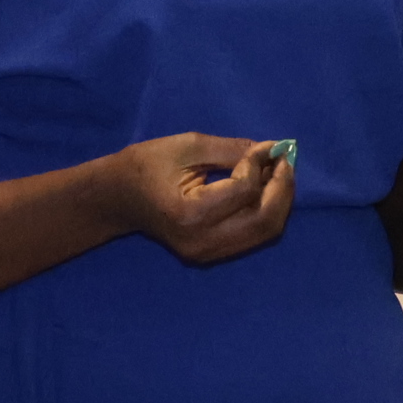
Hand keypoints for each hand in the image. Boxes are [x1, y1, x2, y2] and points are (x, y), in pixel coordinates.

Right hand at [104, 133, 295, 264]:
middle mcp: (203, 241)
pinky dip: (266, 212)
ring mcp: (208, 254)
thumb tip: (273, 150)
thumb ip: (233, 150)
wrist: (117, 199)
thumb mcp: (188, 146)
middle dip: (283, 187)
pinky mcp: (212, 255)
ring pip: (265, 232)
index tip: (268, 146)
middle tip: (285, 160)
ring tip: (278, 172)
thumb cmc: (146, 166)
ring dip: (279, 201)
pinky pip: (253, 236)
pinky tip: (265, 189)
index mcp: (190, 213)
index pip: (245, 191)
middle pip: (265, 220)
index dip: (262, 165)